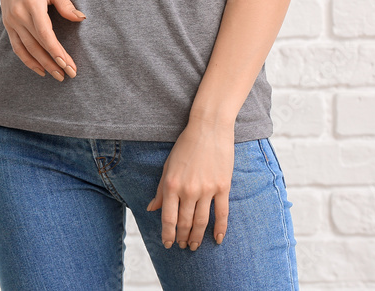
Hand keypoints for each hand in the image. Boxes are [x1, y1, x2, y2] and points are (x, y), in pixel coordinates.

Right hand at [0, 0, 85, 79]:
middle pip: (37, 45)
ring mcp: (11, 20)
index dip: (56, 51)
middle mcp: (19, 15)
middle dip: (53, 62)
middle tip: (68, 75)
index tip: (68, 64)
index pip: (45, 34)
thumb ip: (65, 3)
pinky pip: (17, 46)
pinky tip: (39, 69)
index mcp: (32, 4)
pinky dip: (27, 59)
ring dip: (42, 64)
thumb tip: (81, 18)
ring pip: (27, 49)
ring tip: (57, 75)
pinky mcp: (8, 23)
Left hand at [145, 114, 234, 250]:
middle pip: (184, 222)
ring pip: (201, 221)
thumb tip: (151, 209)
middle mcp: (188, 190)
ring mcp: (207, 189)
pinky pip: (222, 213)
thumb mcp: (168, 166)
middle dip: (182, 237)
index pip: (168, 218)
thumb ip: (161, 190)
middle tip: (182, 246)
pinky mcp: (223, 186)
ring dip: (197, 237)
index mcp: (171, 185)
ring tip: (194, 246)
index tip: (167, 244)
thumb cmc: (185, 145)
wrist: (209, 127)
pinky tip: (216, 240)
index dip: (167, 234)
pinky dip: (219, 229)